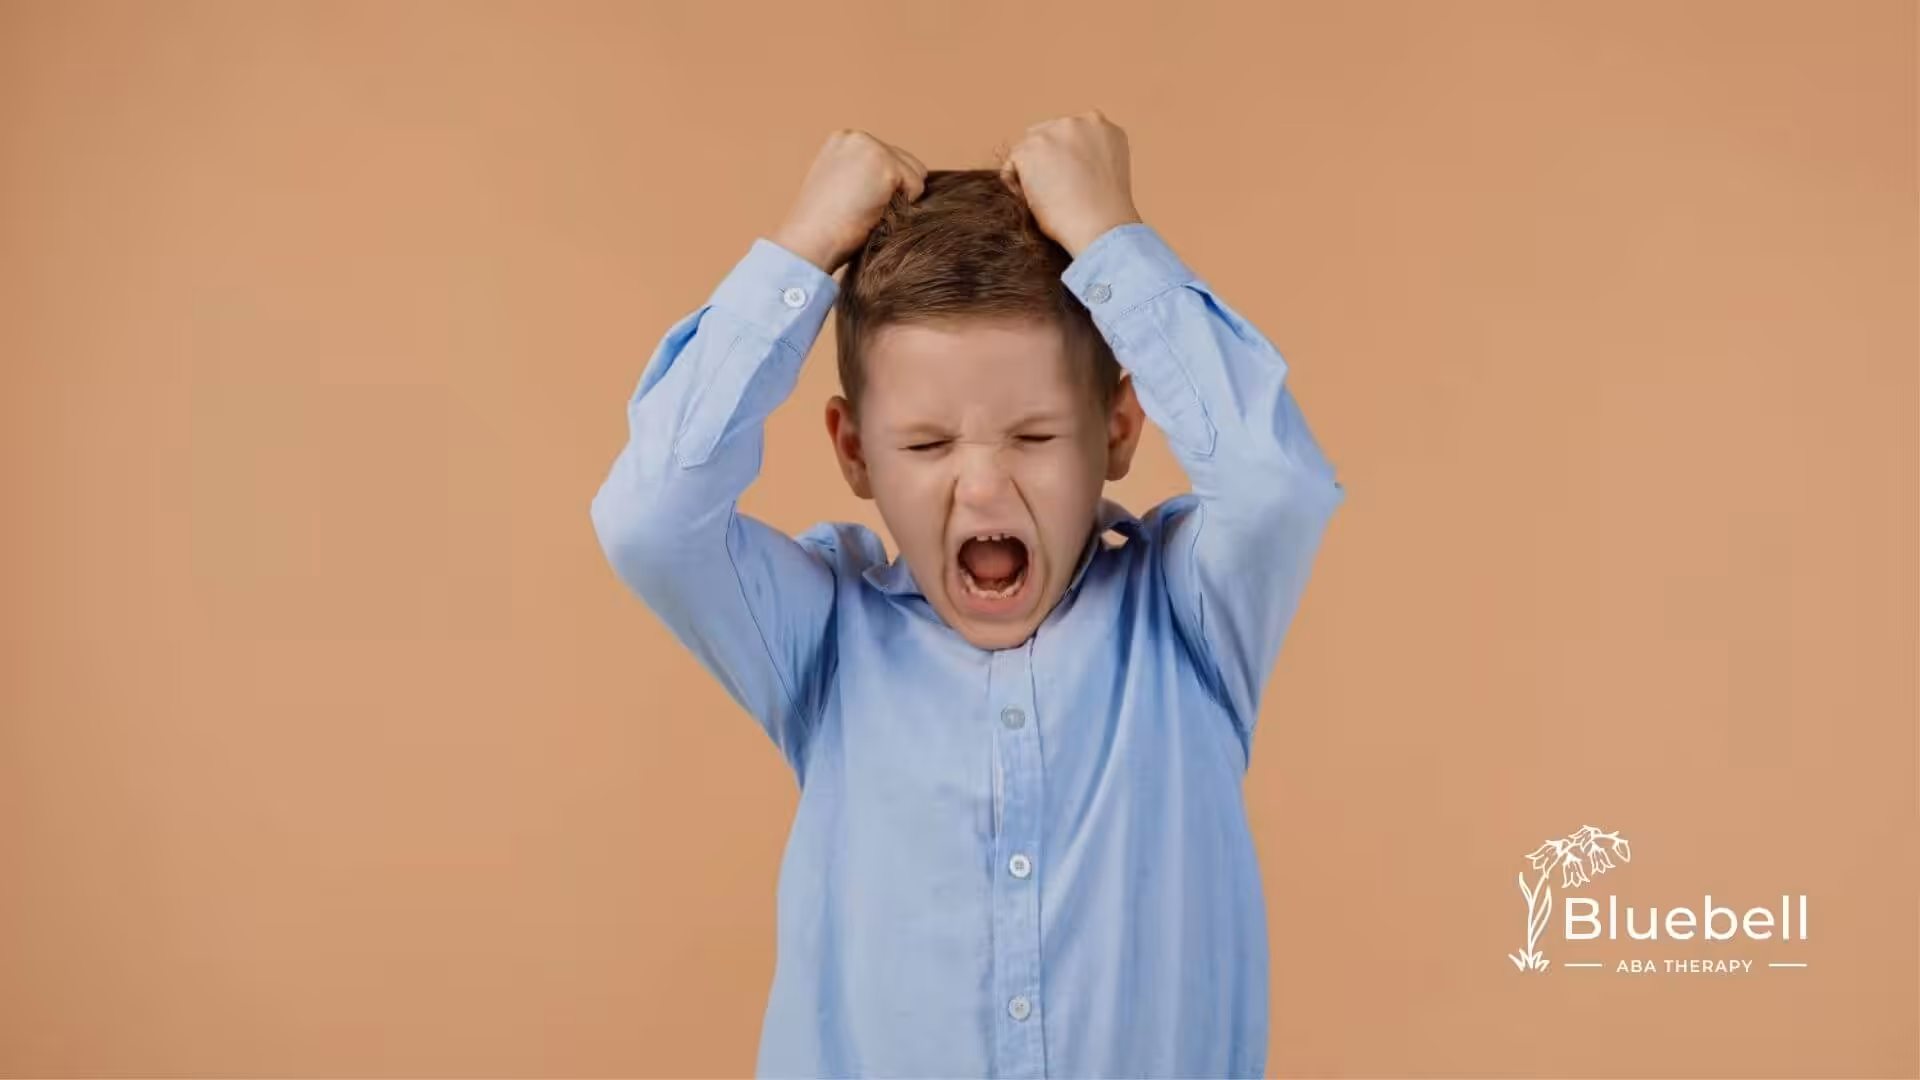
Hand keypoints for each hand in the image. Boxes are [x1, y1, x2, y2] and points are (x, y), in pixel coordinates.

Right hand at [772, 129, 927, 274]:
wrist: (809, 240)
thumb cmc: (823, 228)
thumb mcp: (840, 187)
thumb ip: (864, 175)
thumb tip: (898, 186)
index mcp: (843, 140)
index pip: (890, 158)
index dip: (884, 187)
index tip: (857, 204)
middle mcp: (857, 136)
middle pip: (908, 162)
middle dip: (895, 190)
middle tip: (864, 210)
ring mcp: (872, 148)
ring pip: (915, 174)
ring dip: (899, 197)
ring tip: (869, 211)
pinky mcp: (886, 165)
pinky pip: (916, 188)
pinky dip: (903, 207)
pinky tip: (872, 213)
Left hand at [998, 110, 1142, 256]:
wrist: (1101, 224)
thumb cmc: (1104, 213)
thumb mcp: (1105, 172)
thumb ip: (1087, 158)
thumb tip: (1062, 167)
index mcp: (1103, 127)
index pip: (1072, 135)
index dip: (1065, 159)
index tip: (1065, 181)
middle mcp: (1080, 121)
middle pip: (1048, 134)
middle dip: (1046, 158)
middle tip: (1050, 191)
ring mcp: (1054, 131)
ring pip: (1030, 147)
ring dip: (1031, 169)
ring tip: (1043, 198)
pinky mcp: (1030, 148)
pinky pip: (1013, 162)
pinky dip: (1016, 182)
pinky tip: (1032, 202)